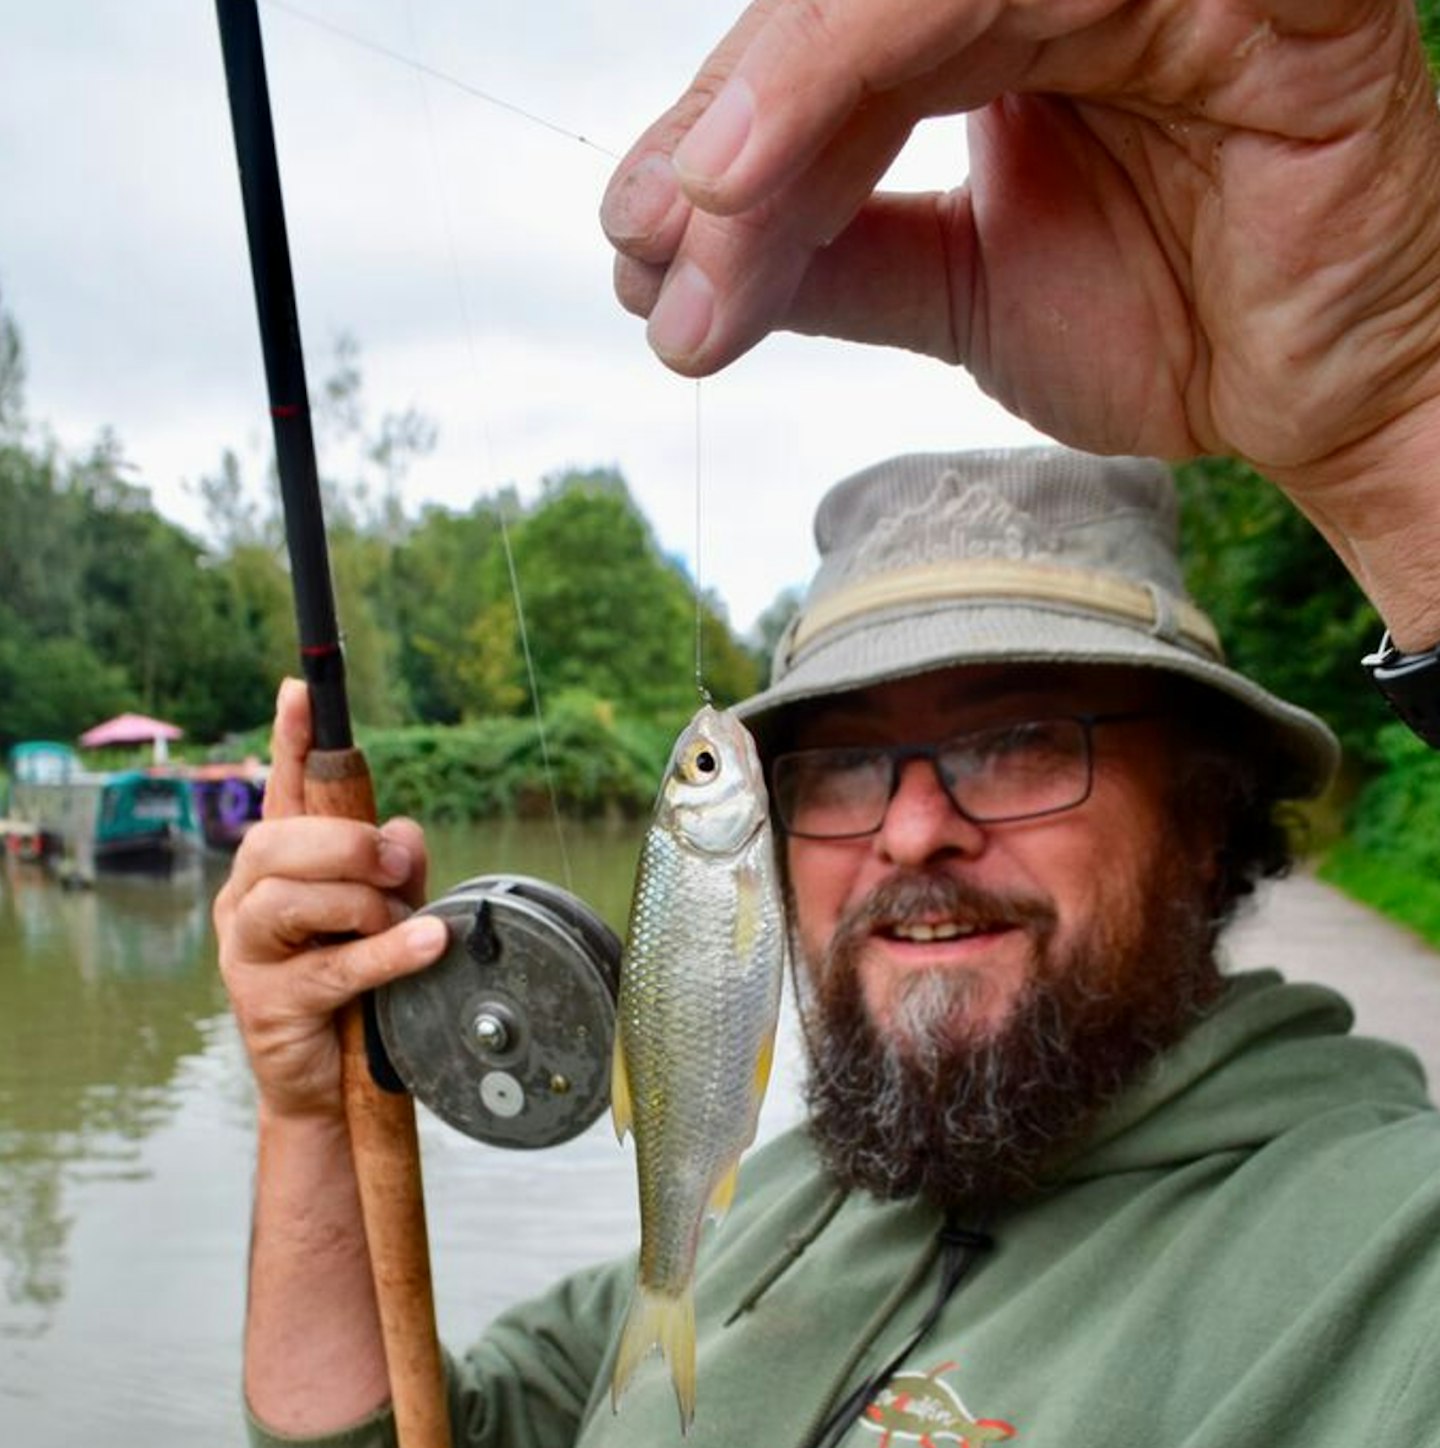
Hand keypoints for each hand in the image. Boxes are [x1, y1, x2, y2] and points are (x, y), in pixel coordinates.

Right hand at [214, 679, 446, 1120]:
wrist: (326, 1088)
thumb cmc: (353, 993)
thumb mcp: (382, 919)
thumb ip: (395, 871)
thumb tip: (405, 830)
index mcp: (275, 869)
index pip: (279, 791)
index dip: (289, 740)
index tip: (300, 691)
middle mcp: (246, 900)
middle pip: (281, 840)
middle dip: (350, 844)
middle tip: (399, 865)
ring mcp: (245, 950)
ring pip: (292, 898)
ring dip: (363, 904)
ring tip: (404, 923)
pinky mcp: (266, 1000)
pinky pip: (330, 964)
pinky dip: (387, 951)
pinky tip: (428, 943)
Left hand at [602, 0, 1439, 622]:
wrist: (1323, 401)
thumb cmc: (1176, 323)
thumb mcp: (964, 296)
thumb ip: (836, 260)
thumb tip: (670, 272)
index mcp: (1004, 23)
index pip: (831, 50)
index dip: (726, 139)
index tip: (638, 249)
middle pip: (852, 6)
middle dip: (734, 127)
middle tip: (648, 234)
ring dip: (788, 86)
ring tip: (704, 202)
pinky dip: (888, 40)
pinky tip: (781, 142)